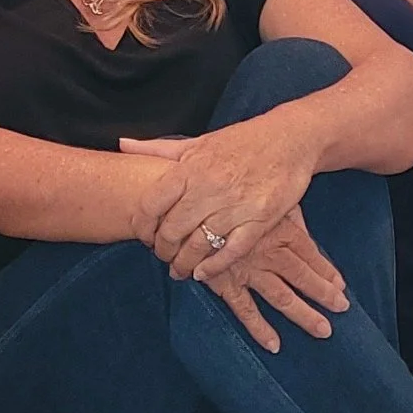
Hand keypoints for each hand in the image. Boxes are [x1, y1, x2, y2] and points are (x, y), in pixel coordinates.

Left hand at [128, 112, 316, 272]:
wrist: (289, 139)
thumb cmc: (241, 141)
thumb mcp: (197, 142)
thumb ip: (158, 148)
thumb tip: (122, 144)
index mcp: (190, 168)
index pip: (151, 205)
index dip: (142, 227)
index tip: (144, 236)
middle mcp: (208, 188)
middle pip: (172, 231)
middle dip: (162, 251)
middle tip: (163, 257)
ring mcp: (235, 206)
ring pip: (198, 246)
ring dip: (184, 264)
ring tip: (180, 270)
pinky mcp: (260, 220)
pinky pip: (231, 252)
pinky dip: (213, 267)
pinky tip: (203, 273)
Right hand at [191, 211, 348, 352]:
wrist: (184, 201)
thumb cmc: (225, 195)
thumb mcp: (262, 197)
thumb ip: (283, 213)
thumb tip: (302, 225)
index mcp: (279, 228)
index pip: (310, 252)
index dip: (326, 270)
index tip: (341, 286)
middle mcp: (268, 251)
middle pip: (302, 277)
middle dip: (324, 294)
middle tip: (342, 310)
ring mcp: (247, 269)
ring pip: (282, 296)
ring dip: (303, 315)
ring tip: (323, 330)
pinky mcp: (224, 281)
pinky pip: (245, 309)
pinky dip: (259, 328)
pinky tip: (274, 345)